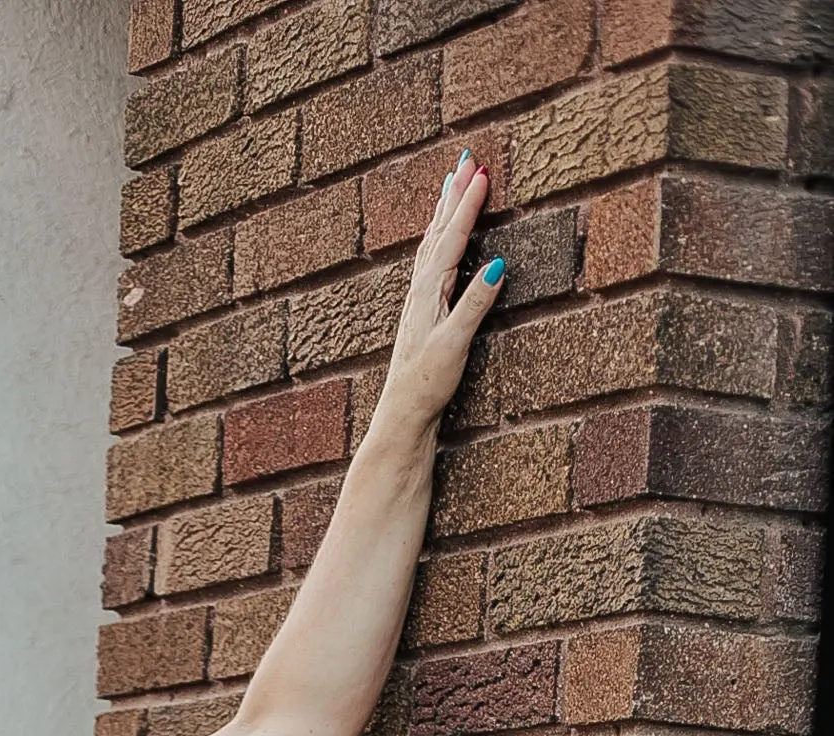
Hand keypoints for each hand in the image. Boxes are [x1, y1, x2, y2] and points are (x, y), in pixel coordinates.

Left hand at [379, 151, 503, 435]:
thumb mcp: (455, 343)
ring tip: (452, 182)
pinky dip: (437, 238)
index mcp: (430, 291)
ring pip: (432, 242)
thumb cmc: (428, 383)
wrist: (403, 413)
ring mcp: (419, 299)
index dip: (467, 205)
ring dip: (444, 210)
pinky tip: (438, 236)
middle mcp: (421, 289)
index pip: (452, 238)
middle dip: (454, 194)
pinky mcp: (422, 311)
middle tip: (466, 158)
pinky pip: (431, 260)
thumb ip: (475, 303)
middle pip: (439, 231)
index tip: (481, 172)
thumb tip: (497, 265)